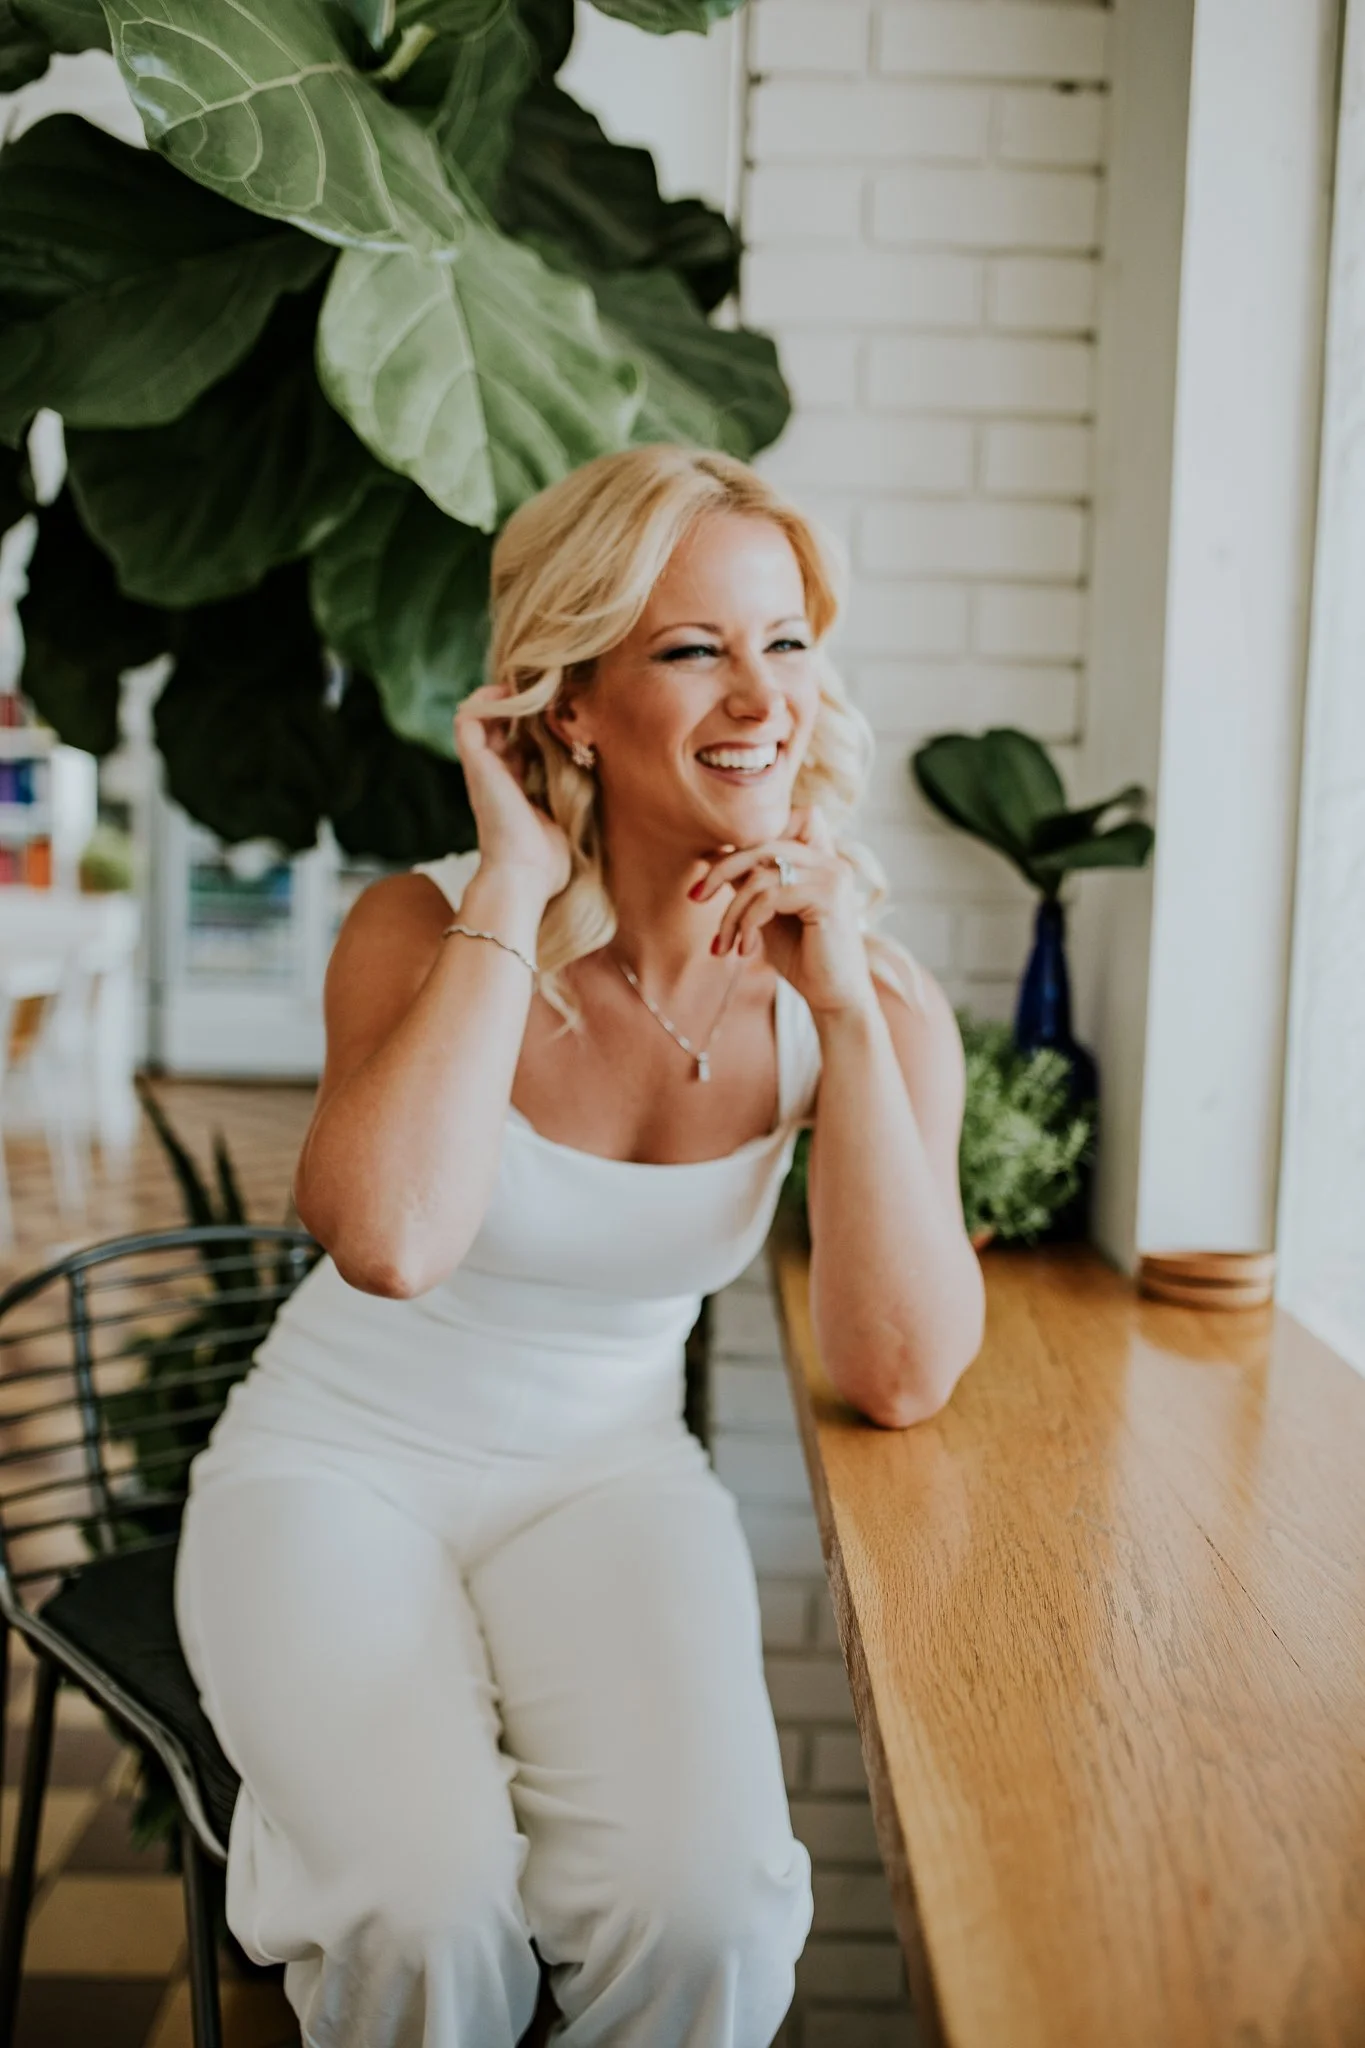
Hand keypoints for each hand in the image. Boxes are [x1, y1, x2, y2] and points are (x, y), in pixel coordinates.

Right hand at [454, 684, 571, 900]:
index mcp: (516, 787)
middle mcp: (497, 774)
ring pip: (479, 716)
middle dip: (520, 703)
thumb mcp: (568, 817)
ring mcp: (484, 768)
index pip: (518, 742)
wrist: (524, 876)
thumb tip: (599, 772)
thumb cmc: (550, 861)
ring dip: (501, 697)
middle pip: (499, 724)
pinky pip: (468, 720)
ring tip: (527, 686)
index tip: (561, 707)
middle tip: (548, 690)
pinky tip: (511, 695)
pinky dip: (484, 701)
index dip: (534, 722)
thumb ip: (575, 794)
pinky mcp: (476, 764)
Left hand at [690, 807, 876, 1018]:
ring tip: (724, 944)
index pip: (784, 820)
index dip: (747, 838)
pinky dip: (748, 924)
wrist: (834, 998)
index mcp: (820, 860)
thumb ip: (752, 883)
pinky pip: (770, 898)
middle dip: (722, 869)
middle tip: (695, 896)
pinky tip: (745, 950)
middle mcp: (830, 861)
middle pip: (763, 843)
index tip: (716, 870)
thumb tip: (714, 855)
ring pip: (761, 877)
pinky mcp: (828, 898)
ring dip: (732, 912)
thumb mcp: (769, 914)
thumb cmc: (802, 957)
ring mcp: (832, 876)